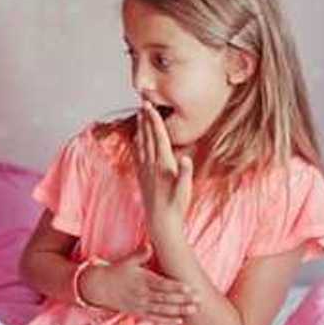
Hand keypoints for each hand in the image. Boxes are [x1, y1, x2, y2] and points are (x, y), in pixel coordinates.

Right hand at [79, 245, 196, 324]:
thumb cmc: (116, 272)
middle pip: (165, 299)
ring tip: (193, 310)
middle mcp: (142, 294)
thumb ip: (140, 254)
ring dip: (179, 311)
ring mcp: (140, 305)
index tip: (190, 288)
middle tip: (198, 300)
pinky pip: (154, 318)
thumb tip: (150, 244)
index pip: (162, 285)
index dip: (176, 287)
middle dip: (182, 300)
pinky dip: (167, 320)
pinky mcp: (138, 313)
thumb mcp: (127, 261)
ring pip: (162, 310)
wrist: (98, 287)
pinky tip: (180, 321)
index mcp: (141, 280)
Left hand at [135, 101, 193, 233]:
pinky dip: (137, 142)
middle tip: (143, 102)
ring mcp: (145, 170)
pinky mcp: (142, 176)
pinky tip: (136, 137)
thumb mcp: (185, 190)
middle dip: (146, 119)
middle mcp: (151, 165)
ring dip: (141, 128)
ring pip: (141, 143)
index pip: (158, 137)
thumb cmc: (176, 206)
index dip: (154, 121)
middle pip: (148, 136)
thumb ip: (186, 174)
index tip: (150, 107)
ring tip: (140, 114)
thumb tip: (187, 159)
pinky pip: (138, 154)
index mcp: (163, 164)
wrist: (161, 222)